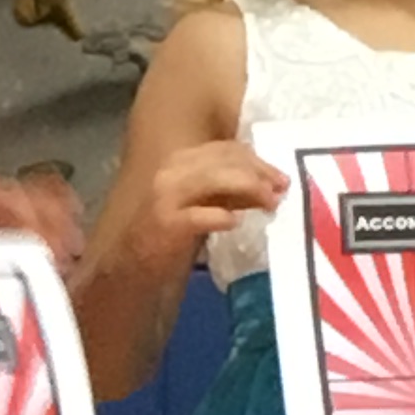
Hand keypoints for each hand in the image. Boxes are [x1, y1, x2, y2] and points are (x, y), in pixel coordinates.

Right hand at [131, 136, 284, 278]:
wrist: (132, 264)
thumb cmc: (171, 233)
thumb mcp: (203, 204)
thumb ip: (230, 191)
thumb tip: (270, 186)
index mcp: (181, 161)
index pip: (226, 149)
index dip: (258, 161)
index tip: (280, 178)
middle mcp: (172, 170)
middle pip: (225, 159)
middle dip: (259, 173)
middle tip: (282, 190)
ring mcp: (166, 196)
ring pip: (215, 178)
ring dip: (248, 188)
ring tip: (269, 204)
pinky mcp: (165, 224)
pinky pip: (199, 214)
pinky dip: (221, 216)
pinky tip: (235, 223)